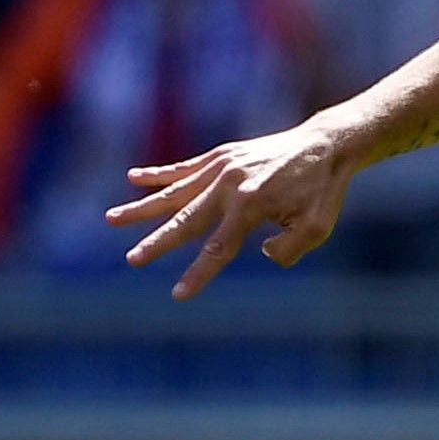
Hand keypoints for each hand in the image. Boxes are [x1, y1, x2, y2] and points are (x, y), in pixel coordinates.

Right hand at [107, 124, 357, 298]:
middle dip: (157, 242)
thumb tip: (259, 252)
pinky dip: (159, 174)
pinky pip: (185, 168)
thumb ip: (288, 250)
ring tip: (111, 218)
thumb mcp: (316, 227)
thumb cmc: (322, 191)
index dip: (198, 273)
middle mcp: (230, 185)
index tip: (178, 295)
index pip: (218, 248)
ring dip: (142, 207)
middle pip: (186, 219)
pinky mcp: (222, 155)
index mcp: (251, 204)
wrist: (326, 144)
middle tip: (132, 259)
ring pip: (174, 191)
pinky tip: (133, 177)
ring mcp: (223, 167)